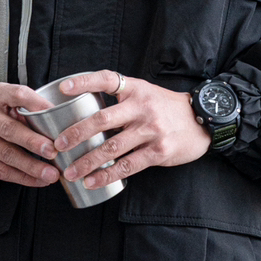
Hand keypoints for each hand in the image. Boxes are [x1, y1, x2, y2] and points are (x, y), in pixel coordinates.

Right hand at [0, 82, 58, 185]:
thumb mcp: (5, 100)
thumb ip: (26, 107)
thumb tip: (59, 124)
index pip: (17, 94)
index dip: (37, 104)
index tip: (55, 114)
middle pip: (9, 129)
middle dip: (33, 142)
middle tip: (53, 151)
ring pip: (6, 154)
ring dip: (32, 166)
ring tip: (51, 173)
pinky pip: (1, 171)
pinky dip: (23, 178)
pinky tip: (39, 180)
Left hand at [46, 71, 209, 188]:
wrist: (202, 120)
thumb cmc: (166, 108)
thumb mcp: (145, 93)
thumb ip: (120, 99)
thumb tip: (85, 112)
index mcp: (135, 89)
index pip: (106, 79)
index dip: (84, 82)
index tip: (63, 88)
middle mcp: (142, 107)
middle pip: (101, 120)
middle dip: (76, 134)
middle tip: (58, 146)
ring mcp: (151, 130)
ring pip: (111, 147)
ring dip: (87, 161)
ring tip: (69, 172)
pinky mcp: (158, 151)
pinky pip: (127, 166)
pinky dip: (107, 175)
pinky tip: (92, 181)